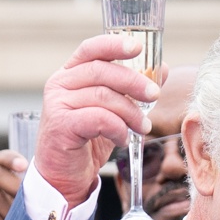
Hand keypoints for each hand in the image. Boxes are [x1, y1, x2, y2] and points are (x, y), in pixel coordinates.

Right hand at [37, 35, 161, 203]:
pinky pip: (99, 118)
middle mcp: (59, 85)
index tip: (138, 47)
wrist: (63, 176)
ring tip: (142, 127)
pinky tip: (121, 139)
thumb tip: (162, 69)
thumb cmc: (85, 141)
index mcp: (70, 74)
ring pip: (103, 96)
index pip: (91, 49)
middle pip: (102, 70)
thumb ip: (131, 89)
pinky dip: (117, 128)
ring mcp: (57, 104)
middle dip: (134, 82)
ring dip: (130, 112)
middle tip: (154, 95)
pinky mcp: (61, 125)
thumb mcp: (112, 111)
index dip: (114, 44)